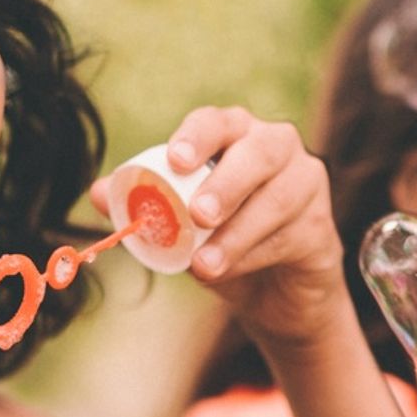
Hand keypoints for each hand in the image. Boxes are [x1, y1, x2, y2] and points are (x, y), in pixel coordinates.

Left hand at [153, 109, 350, 351]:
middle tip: (199, 215)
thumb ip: (143, 207)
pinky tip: (232, 271)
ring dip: (239, 233)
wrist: (273, 294)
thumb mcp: (178, 227)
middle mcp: (277, 148)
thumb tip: (95, 193)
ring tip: (206, 265)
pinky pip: (292, 235)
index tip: (175, 161)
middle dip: (228, 182)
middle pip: (260, 151)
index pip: (218, 122)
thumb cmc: (222, 243)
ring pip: (278, 198)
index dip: (197, 136)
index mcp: (236, 135)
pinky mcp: (321, 226)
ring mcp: (306, 184)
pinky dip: (256, 256)